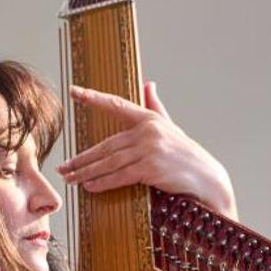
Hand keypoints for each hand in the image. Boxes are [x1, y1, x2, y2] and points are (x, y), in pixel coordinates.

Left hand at [60, 82, 238, 219]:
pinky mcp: (151, 169)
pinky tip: (90, 186)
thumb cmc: (186, 154)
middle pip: (106, 145)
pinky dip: (103, 182)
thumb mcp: (171, 126)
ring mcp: (149, 150)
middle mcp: (148, 131)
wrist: (206, 178)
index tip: (74, 92)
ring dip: (87, 172)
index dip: (94, 98)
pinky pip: (120, 176)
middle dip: (82, 158)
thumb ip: (155, 106)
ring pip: (109, 162)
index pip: (117, 105)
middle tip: (64, 166)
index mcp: (150, 118)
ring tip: (71, 178)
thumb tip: (149, 84)